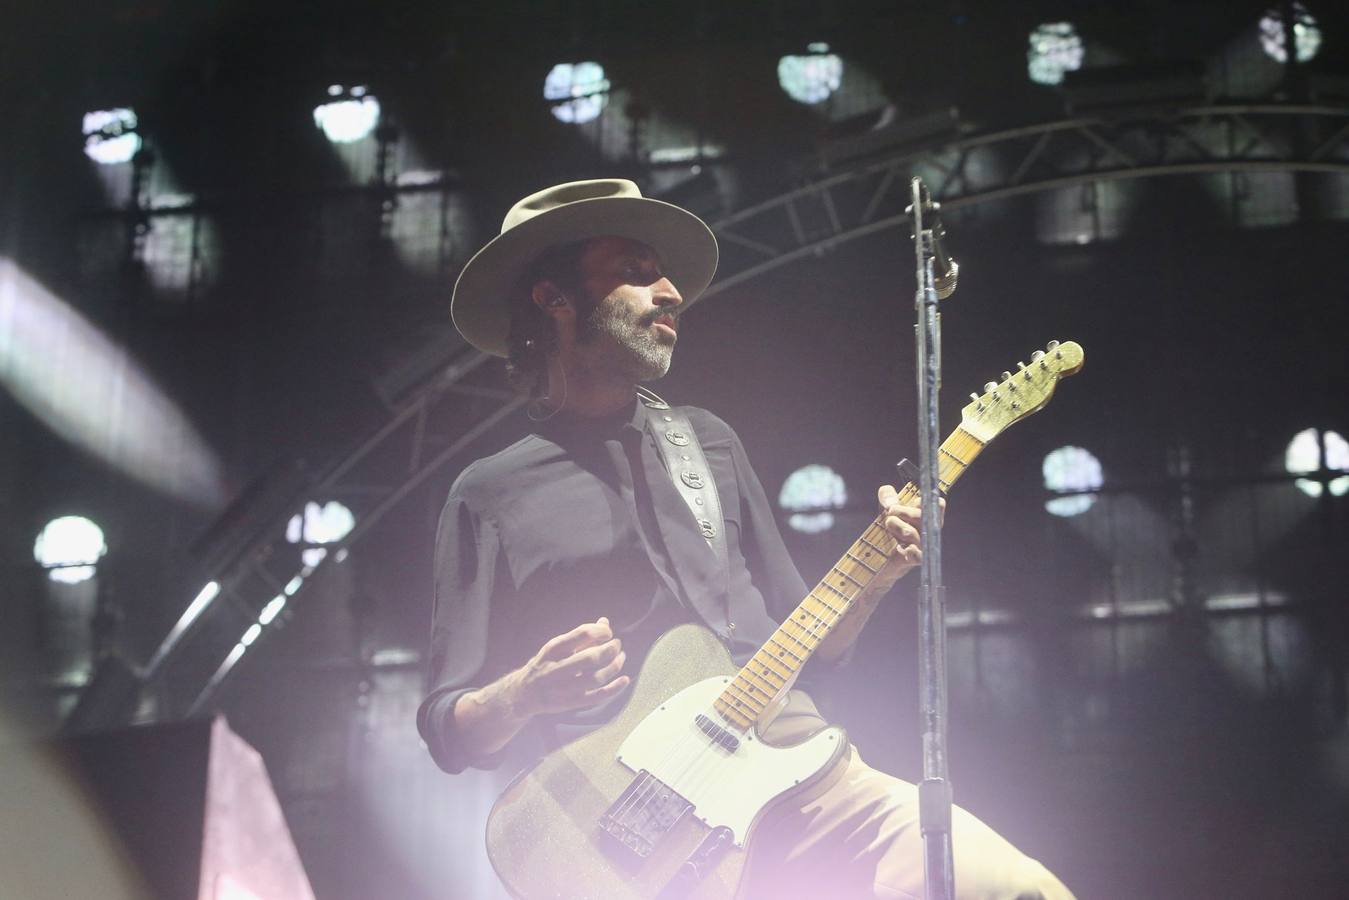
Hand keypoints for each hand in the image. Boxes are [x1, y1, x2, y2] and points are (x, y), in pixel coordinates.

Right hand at [509, 617, 629, 717]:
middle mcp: (557, 669)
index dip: (600, 631)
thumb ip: (581, 636)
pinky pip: (597, 697)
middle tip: (617, 644)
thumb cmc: (545, 664)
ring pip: (596, 678)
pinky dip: (614, 688)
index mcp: (553, 649)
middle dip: (610, 649)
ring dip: (614, 666)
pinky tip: (625, 679)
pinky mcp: (571, 703)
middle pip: (591, 658)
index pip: (581, 634)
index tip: (608, 632)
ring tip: (621, 657)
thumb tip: (605, 622)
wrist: (524, 693)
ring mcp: (564, 689)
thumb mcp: (557, 647)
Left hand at [876, 484, 945, 571]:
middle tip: (890, 512)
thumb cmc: (890, 524)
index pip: (937, 504)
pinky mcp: (916, 559)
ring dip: (896, 527)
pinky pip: (917, 556)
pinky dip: (909, 551)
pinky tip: (900, 548)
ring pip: (911, 533)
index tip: (911, 502)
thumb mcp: (886, 506)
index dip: (923, 501)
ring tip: (888, 526)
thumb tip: (891, 504)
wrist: (882, 552)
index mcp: (928, 514)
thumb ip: (887, 495)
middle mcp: (929, 529)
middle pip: (922, 517)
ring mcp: (924, 545)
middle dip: (903, 512)